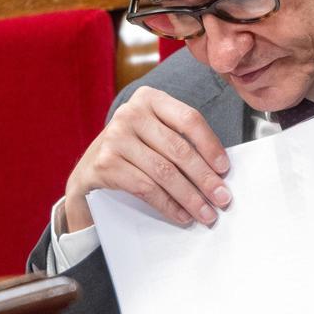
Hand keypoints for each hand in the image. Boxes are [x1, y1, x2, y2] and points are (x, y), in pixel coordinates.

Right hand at [64, 86, 230, 231]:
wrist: (89, 173)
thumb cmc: (132, 153)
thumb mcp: (154, 135)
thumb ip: (180, 142)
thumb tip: (219, 171)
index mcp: (149, 99)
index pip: (189, 119)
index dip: (211, 146)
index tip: (224, 169)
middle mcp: (130, 113)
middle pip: (179, 149)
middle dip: (205, 178)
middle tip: (222, 198)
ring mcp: (115, 137)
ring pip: (164, 172)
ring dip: (190, 197)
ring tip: (206, 213)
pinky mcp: (105, 163)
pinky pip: (146, 188)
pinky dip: (168, 205)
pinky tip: (182, 215)